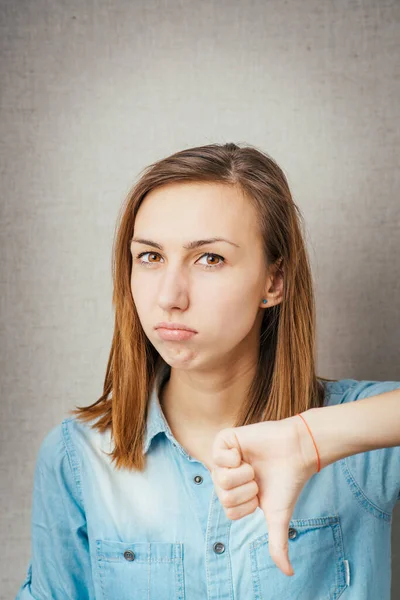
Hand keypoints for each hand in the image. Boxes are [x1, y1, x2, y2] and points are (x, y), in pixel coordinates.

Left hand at [210, 416, 316, 576]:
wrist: (297, 452)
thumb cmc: (287, 482)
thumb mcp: (278, 516)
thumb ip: (278, 544)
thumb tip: (289, 574)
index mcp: (234, 494)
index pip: (227, 510)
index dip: (247, 505)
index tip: (260, 494)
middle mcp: (226, 477)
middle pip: (222, 496)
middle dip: (246, 490)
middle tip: (257, 478)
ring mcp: (224, 458)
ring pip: (219, 478)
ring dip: (243, 474)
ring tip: (252, 465)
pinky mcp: (225, 440)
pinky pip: (217, 455)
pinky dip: (234, 457)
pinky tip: (244, 452)